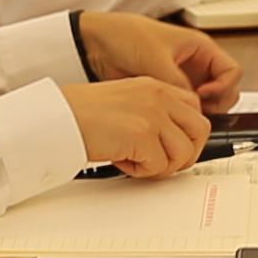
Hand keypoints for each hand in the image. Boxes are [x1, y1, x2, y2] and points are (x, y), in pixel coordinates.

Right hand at [70, 72, 210, 178]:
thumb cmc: (83, 114)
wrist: (58, 117)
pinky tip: (123, 161)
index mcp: (156, 87)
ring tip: (138, 162)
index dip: (187, 134)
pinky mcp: (142, 135)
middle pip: (200, 130)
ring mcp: (152, 114)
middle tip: (164, 162)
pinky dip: (142, 171)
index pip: (195, 109)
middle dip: (185, 153)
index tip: (174, 147)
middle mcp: (158, 96)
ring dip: (163, 165)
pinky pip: (159, 165)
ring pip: (184, 152)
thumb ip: (153, 114)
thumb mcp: (127, 103)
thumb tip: (174, 142)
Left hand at [84, 10, 241, 110]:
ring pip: (205, 103)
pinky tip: (171, 119)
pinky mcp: (167, 93)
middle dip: (216, 104)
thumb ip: (177, 83)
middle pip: (224, 91)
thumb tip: (191, 105)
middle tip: (198, 112)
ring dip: (199, 113)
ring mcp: (182, 80)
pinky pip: (185, 108)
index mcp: (200, 48)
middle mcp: (195, 65)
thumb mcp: (157, 58)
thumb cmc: (127, 36)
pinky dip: (183, 116)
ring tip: (182, 117)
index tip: (204, 96)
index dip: (223, 86)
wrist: (97, 44)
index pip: (231, 72)